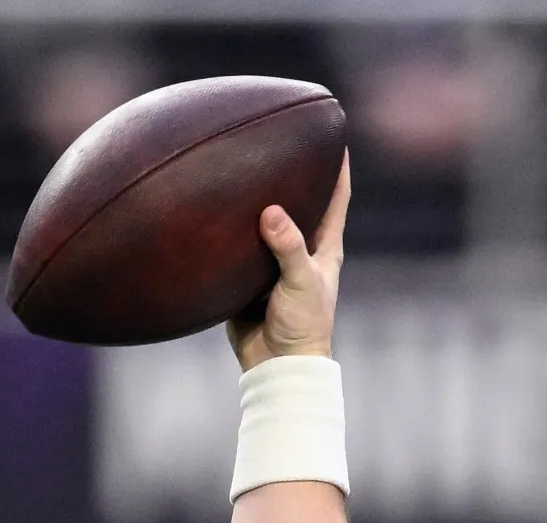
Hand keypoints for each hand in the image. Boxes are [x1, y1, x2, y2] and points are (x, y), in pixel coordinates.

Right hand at [228, 154, 350, 371]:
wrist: (276, 365)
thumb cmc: (302, 326)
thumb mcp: (300, 283)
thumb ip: (288, 247)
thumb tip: (271, 211)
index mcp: (324, 247)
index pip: (336, 197)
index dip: (338, 166)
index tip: (333, 134)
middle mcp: (300, 249)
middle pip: (299, 201)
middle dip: (291, 172)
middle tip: (277, 137)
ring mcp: (272, 261)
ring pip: (263, 221)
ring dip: (253, 198)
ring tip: (236, 163)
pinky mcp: (246, 275)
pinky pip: (235, 244)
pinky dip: (226, 227)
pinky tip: (208, 206)